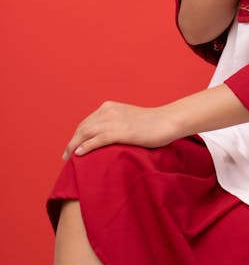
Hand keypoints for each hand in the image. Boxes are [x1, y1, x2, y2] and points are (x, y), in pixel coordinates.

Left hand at [62, 100, 176, 159]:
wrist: (166, 121)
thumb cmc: (151, 123)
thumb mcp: (128, 118)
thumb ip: (115, 122)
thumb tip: (105, 136)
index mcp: (109, 106)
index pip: (86, 122)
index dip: (77, 135)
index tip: (73, 146)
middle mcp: (109, 111)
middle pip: (83, 127)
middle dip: (72, 141)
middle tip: (66, 156)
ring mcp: (114, 121)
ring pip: (86, 133)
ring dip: (74, 146)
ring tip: (69, 157)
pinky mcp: (120, 132)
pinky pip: (97, 140)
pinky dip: (86, 147)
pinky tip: (79, 154)